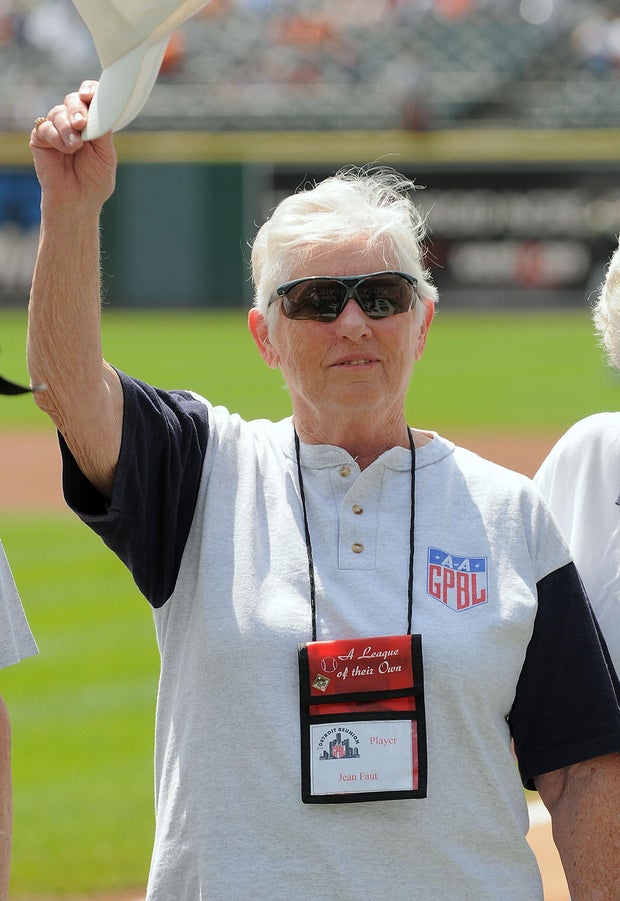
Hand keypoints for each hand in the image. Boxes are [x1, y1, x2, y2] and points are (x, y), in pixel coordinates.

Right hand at [29, 81, 116, 209]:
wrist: (79, 201)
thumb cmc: (95, 181)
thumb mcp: (106, 154)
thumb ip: (103, 130)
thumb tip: (100, 108)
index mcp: (92, 123)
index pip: (89, 98)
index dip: (89, 91)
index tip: (90, 94)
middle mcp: (73, 123)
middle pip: (72, 100)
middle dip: (78, 109)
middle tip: (82, 124)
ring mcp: (56, 130)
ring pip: (58, 113)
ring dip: (68, 127)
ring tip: (76, 145)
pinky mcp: (41, 139)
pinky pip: (45, 128)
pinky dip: (56, 136)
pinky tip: (66, 149)